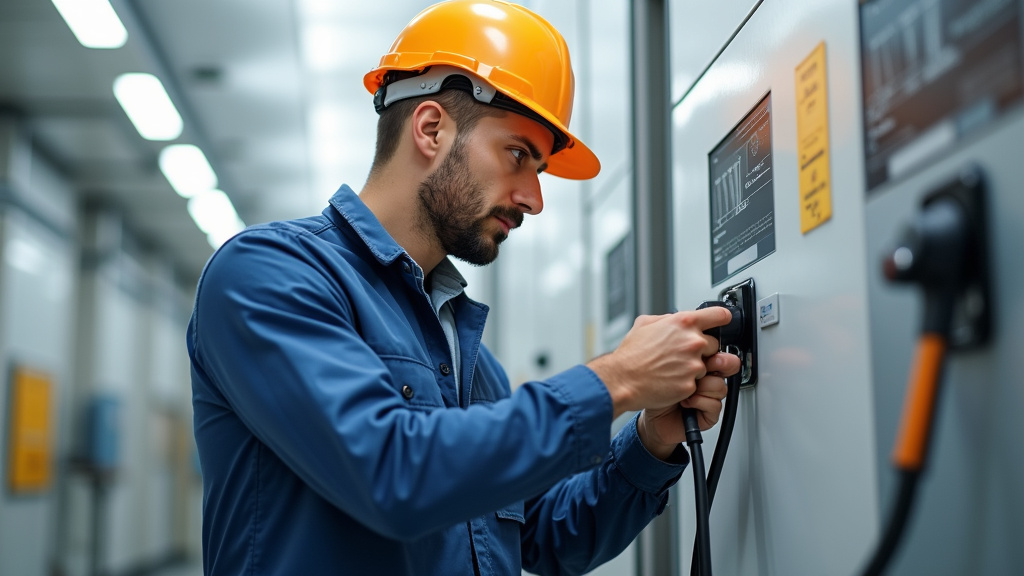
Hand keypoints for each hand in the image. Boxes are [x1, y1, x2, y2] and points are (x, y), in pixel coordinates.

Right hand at [587, 307, 735, 417]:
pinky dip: (686, 383)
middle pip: (714, 344)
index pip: (720, 315)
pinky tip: (670, 380)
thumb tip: (677, 319)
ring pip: (706, 365)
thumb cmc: (630, 354)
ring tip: (671, 368)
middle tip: (681, 354)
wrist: (622, 379)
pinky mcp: (691, 384)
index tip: (723, 322)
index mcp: (683, 323)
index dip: (722, 319)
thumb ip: (668, 318)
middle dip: (701, 349)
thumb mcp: (645, 323)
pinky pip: (697, 383)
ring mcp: (693, 364)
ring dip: (693, 368)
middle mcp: (692, 342)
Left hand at [635, 353, 737, 459]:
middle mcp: (707, 377)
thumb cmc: (653, 388)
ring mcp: (710, 395)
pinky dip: (698, 402)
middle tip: (700, 368)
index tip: (702, 349)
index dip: (714, 347)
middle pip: (730, 364)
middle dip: (717, 364)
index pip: (718, 348)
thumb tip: (691, 331)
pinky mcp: (710, 413)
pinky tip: (685, 403)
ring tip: (683, 391)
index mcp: (699, 361)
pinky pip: (715, 404)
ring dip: (700, 388)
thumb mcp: (664, 360)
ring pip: (720, 385)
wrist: (649, 417)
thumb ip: (680, 347)